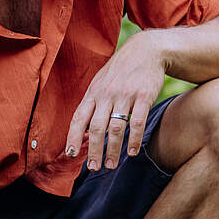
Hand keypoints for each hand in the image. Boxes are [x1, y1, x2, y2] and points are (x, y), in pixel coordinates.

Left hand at [66, 30, 166, 171]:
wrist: (146, 50)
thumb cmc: (121, 71)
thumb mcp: (101, 82)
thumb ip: (92, 104)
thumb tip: (82, 131)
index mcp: (94, 92)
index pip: (79, 118)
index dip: (73, 138)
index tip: (71, 155)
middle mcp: (107, 95)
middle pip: (96, 127)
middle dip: (94, 151)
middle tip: (94, 168)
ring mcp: (126, 95)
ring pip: (116, 128)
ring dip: (113, 149)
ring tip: (112, 165)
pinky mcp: (144, 97)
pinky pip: (138, 122)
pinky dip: (134, 140)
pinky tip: (133, 152)